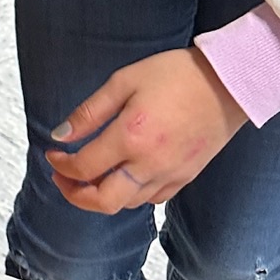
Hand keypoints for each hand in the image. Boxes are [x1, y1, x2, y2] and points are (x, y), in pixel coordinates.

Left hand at [45, 47, 248, 211]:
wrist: (227, 83)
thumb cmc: (176, 74)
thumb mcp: (123, 81)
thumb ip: (89, 112)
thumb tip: (60, 135)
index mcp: (130, 137)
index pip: (84, 167)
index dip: (61, 164)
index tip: (52, 153)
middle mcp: (150, 164)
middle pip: (103, 201)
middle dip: (74, 194)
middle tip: (62, 177)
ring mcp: (170, 175)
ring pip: (126, 204)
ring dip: (101, 196)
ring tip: (88, 176)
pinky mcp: (186, 177)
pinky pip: (151, 199)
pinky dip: (130, 195)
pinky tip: (122, 177)